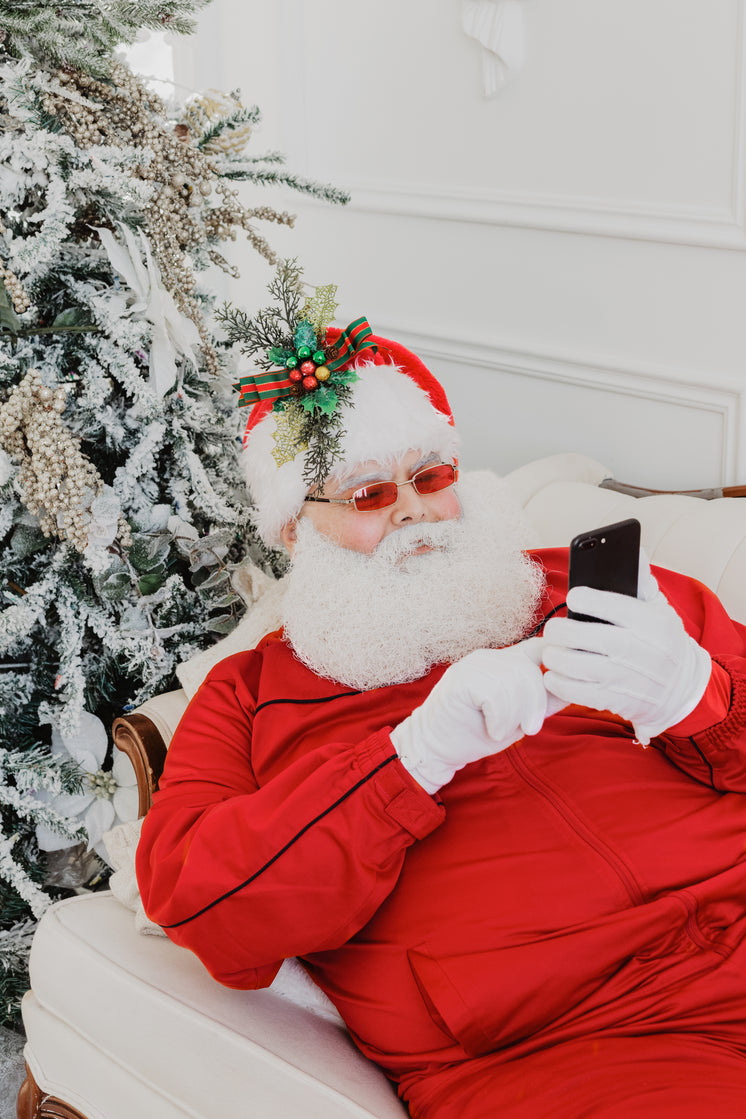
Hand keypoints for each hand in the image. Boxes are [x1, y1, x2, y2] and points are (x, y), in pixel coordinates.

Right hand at [391, 638, 549, 793]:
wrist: (437, 748)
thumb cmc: (477, 731)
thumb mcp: (519, 716)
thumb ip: (542, 701)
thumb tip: (574, 690)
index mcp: (505, 661)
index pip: (541, 647)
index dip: (556, 662)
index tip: (561, 688)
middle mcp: (489, 657)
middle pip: (531, 669)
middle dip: (535, 704)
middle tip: (528, 728)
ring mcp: (473, 665)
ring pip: (514, 682)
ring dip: (514, 716)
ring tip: (501, 729)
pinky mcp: (460, 679)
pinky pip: (496, 695)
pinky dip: (499, 719)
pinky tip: (489, 728)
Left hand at [542, 558, 710, 743]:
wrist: (681, 689)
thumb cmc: (663, 641)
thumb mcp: (660, 609)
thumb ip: (642, 581)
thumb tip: (633, 548)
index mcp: (650, 622)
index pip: (608, 604)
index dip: (583, 598)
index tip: (575, 597)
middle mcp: (637, 650)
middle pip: (581, 635)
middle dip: (559, 630)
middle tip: (555, 629)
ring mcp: (623, 678)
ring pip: (572, 664)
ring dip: (554, 656)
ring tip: (553, 650)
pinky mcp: (612, 700)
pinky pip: (572, 691)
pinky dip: (557, 681)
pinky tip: (557, 672)